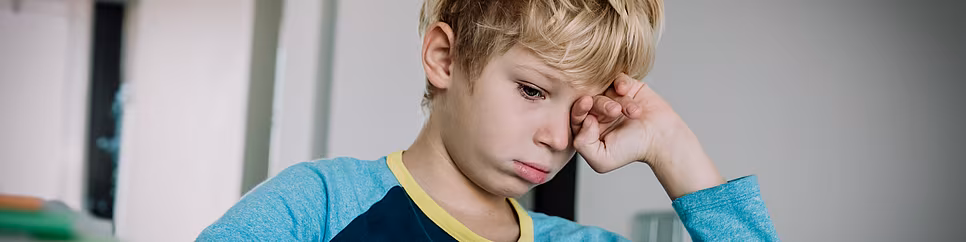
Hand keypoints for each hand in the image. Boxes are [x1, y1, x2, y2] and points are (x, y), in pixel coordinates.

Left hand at [570, 74, 724, 198]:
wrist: (661, 139)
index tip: (586, 103)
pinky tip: (626, 91)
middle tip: (614, 111)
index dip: (578, 108)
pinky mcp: (628, 87)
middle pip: (590, 100)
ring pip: (605, 90)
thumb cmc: (632, 150)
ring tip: (633, 113)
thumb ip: (584, 145)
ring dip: (618, 100)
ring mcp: (613, 98)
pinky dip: (622, 83)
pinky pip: (618, 78)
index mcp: (589, 127)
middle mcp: (598, 111)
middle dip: (601, 104)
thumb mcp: (602, 159)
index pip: (575, 114)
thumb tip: (583, 121)